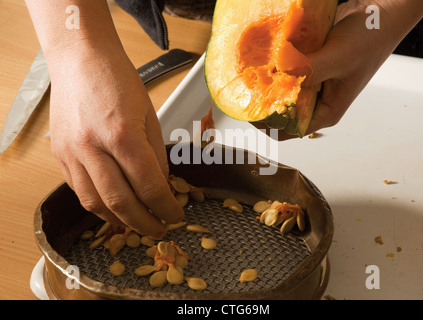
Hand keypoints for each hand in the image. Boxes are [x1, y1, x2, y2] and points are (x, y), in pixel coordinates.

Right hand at [48, 49, 183, 236]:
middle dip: (144, 223)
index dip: (165, 207)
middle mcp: (93, 147)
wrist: (81, 59)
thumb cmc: (117, 80)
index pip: (149, 186)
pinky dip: (99, 206)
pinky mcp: (60, 155)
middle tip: (159, 229)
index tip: (176, 215)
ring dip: (119, 221)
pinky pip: (79, 191)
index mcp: (122, 134)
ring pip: (95, 203)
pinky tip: (113, 209)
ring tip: (137, 225)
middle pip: (121, 202)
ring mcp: (72, 152)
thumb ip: (156, 155)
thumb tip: (162, 184)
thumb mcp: (150, 115)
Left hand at [253, 0, 422, 138]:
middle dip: (264, 103)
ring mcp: (312, 83)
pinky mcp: (308, 66)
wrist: (378, 12)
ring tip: (250, 75)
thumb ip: (308, 71)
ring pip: (283, 91)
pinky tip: (263, 59)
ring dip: (268, 84)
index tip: (249, 110)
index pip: (290, 129)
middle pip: (282, 112)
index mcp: (326, 111)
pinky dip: (275, 67)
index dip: (268, 125)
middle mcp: (317, 101)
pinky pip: (286, 72)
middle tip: (245, 89)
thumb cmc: (369, 40)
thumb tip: (279, 78)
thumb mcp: (338, 59)